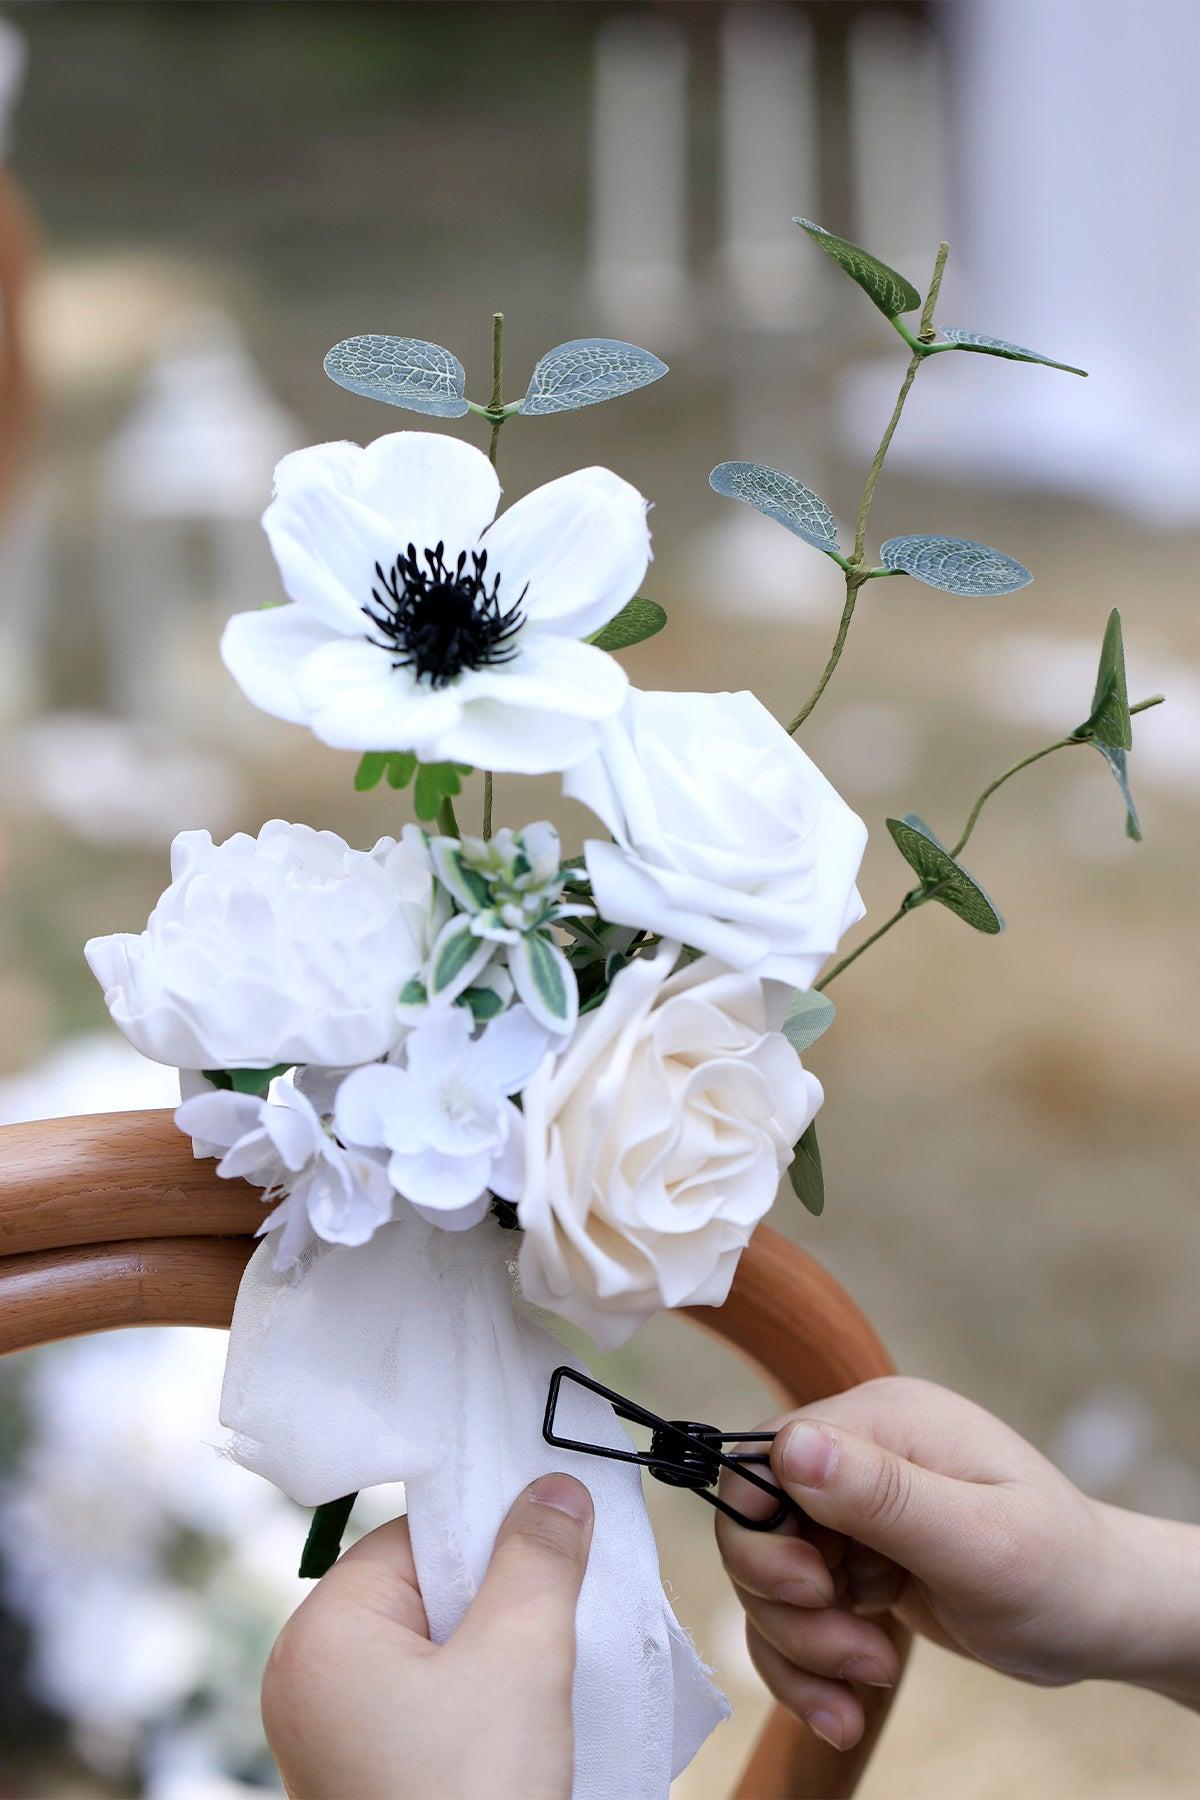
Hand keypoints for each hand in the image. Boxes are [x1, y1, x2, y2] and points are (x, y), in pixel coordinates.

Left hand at [262, 1474, 592, 1799]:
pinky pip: (426, 1705)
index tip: (548, 1541)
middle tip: (556, 1614)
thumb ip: (536, 1558)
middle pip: (421, 1593)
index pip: (410, 1539)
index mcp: (317, 1639)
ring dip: (495, 1651)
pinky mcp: (365, 1777)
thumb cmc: (470, 1798)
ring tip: (544, 1674)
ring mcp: (333, 1738)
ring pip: (431, 1651)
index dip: (484, 1536)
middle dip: (495, 1598)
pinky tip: (525, 1719)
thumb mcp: (519, 1657)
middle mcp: (307, 1683)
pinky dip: (479, 1700)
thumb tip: (551, 1490)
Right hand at [717, 1376, 1199, 1750]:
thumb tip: (791, 1446)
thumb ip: (883, 1495)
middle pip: (755, 1525)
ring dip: (804, 1646)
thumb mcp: (977, 1541)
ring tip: (870, 1677)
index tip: (818, 1592)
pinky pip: (795, 1613)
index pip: (765, 1459)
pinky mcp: (855, 1558)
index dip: (766, 1535)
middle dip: (789, 1605)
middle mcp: (860, 1453)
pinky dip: (810, 1666)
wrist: (1103, 1618)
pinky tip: (846, 1704)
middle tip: (854, 1651)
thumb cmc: (1060, 1573)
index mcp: (884, 1419)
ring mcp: (855, 1508)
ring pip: (769, 1579)